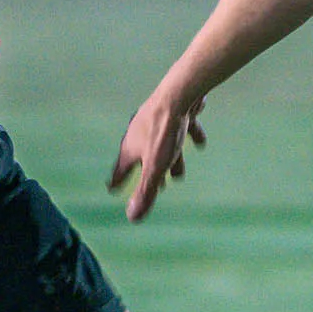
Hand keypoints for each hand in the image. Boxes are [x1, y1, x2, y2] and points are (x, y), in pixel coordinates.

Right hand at [108, 89, 207, 221]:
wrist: (179, 94)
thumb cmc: (164, 133)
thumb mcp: (156, 167)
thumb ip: (146, 192)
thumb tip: (132, 218)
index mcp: (131, 148)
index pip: (120, 170)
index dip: (117, 182)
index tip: (112, 189)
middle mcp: (138, 134)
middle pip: (142, 159)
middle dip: (149, 175)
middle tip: (156, 188)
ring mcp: (154, 121)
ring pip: (161, 145)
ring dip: (171, 161)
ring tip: (179, 175)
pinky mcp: (173, 111)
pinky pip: (181, 127)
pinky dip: (188, 136)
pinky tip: (200, 142)